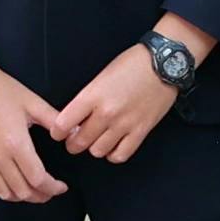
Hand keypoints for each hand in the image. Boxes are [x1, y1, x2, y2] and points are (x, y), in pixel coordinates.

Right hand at [0, 24, 66, 201]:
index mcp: (16, 143)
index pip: (39, 180)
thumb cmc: (0, 89)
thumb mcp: (33, 103)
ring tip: (32, 188)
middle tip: (50, 189)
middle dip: (41, 195)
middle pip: (23, 191)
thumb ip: (56, 121)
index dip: (54, 189)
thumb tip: (77, 133)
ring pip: (4, 193)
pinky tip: (8, 184)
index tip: (62, 186)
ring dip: (22, 196)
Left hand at [53, 13, 215, 162]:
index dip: (57, 132)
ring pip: (98, 151)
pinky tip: (112, 146)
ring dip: (93, 149)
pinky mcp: (142, 131)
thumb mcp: (99, 78)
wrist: (163, 65)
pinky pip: (122, 155)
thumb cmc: (130, 65)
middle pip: (79, 141)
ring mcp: (125, 124)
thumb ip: (87, 99)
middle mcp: (106, 113)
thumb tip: (75, 117)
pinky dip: (113, 155)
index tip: (57, 133)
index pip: (63, 123)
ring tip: (94, 141)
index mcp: (92, 96)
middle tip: (73, 140)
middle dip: (72, 144)